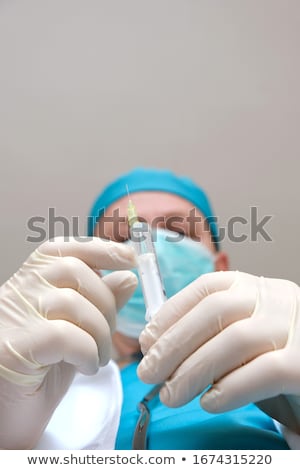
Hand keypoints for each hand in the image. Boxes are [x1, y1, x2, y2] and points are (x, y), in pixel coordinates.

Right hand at [0, 237, 136, 448]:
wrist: (9, 414)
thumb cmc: (41, 369)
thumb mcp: (78, 331)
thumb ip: (100, 301)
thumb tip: (127, 277)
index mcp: (31, 281)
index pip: (63, 248)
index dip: (100, 249)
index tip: (129, 259)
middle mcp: (17, 290)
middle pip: (72, 270)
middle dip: (106, 302)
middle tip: (109, 336)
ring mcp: (12, 315)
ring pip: (70, 302)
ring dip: (99, 333)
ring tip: (98, 357)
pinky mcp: (12, 346)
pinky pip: (62, 335)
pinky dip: (86, 351)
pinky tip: (86, 366)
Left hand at [138, 271, 299, 433]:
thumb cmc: (273, 358)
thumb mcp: (241, 335)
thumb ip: (209, 332)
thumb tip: (156, 342)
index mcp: (256, 288)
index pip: (208, 288)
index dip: (171, 313)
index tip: (147, 341)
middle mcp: (277, 299)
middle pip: (216, 311)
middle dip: (174, 343)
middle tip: (148, 373)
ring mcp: (296, 328)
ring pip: (236, 340)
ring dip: (193, 370)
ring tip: (171, 395)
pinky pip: (264, 371)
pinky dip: (230, 388)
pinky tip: (209, 402)